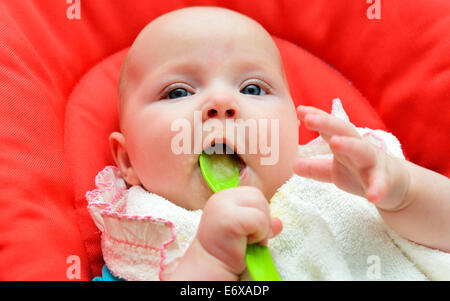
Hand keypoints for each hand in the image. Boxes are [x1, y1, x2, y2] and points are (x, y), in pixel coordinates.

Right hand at [196, 186, 281, 275]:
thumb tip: (279, 223)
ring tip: (247, 240)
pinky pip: (260, 220)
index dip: (259, 212)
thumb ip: (261, 222)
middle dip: (262, 219)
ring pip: (261, 205)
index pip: (254, 194)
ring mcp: (223, 206)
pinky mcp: (229, 219)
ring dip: (262, 227)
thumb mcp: (247, 230)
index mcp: (224, 196)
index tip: (248, 230)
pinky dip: (259, 234)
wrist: (211, 265)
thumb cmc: (228, 249)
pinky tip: (246, 242)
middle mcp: (221, 197)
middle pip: (259, 197)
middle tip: (250, 237)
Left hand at [294, 105, 410, 210]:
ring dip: (349, 145)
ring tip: (335, 143)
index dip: (316, 118)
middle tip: (309, 119)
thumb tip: (293, 165)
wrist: (396, 187)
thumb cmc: (362, 173)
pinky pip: (381, 184)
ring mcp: (373, 162)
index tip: (300, 110)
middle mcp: (359, 147)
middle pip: (343, 131)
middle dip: (326, 123)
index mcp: (345, 143)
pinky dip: (377, 189)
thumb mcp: (335, 170)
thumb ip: (315, 167)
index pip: (329, 127)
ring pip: (362, 150)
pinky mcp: (386, 180)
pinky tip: (372, 197)